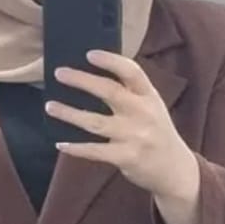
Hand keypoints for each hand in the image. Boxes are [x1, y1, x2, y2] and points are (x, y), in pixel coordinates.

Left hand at [45, 50, 197, 198]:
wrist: (174, 169)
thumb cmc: (157, 132)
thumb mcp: (152, 106)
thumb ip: (131, 92)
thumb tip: (94, 75)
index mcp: (149, 95)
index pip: (131, 71)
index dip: (110, 60)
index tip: (89, 54)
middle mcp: (142, 113)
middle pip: (108, 91)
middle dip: (81, 81)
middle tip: (59, 73)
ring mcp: (134, 136)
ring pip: (95, 122)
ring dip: (69, 113)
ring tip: (50, 106)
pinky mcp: (126, 158)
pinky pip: (95, 151)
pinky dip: (76, 147)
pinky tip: (61, 143)